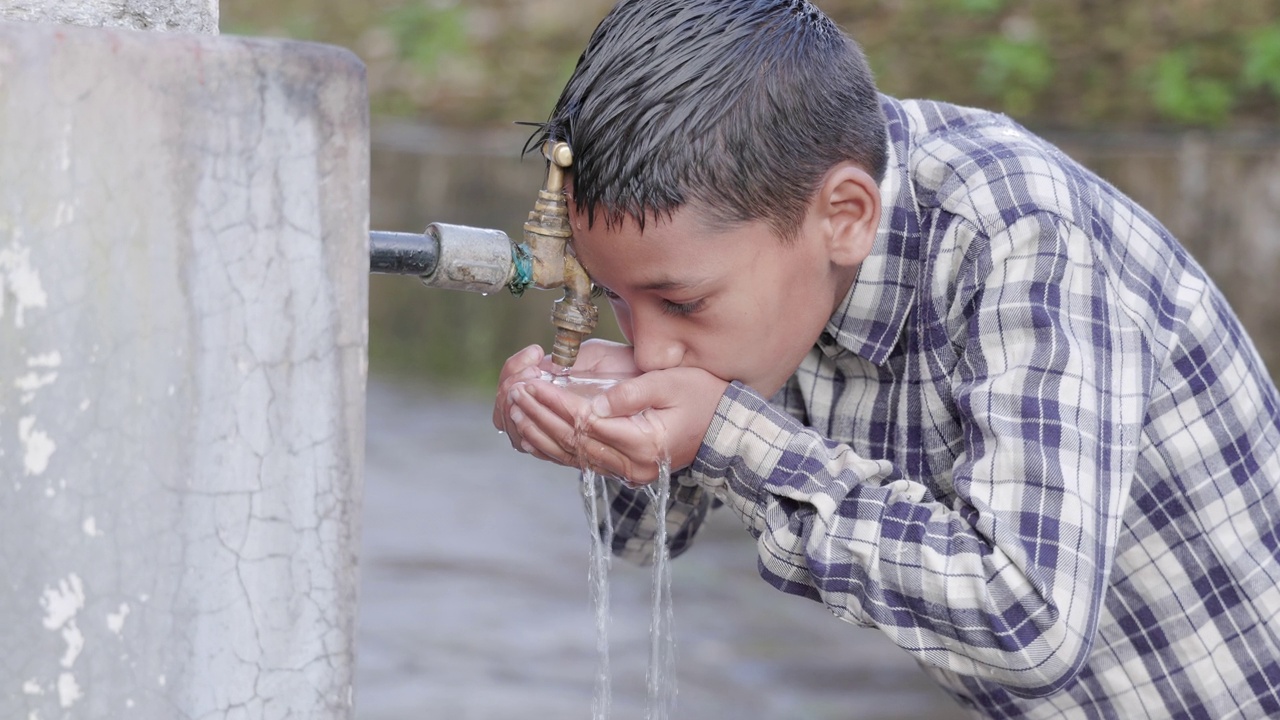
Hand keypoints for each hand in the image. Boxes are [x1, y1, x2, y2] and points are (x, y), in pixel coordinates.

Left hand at [505, 365, 729, 484]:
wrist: (724, 429)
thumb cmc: (702, 397)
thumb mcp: (671, 384)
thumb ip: (633, 393)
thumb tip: (595, 402)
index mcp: (644, 444)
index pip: (588, 423)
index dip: (557, 403)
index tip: (534, 383)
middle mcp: (632, 466)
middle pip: (574, 442)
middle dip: (541, 416)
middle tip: (516, 393)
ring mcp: (626, 473)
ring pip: (572, 456)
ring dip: (540, 433)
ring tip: (516, 410)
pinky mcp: (622, 470)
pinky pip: (580, 462)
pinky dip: (552, 448)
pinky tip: (531, 434)